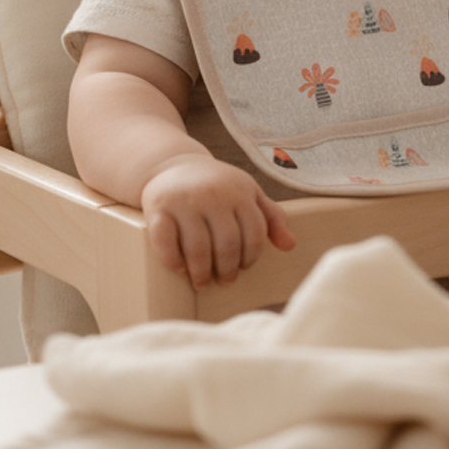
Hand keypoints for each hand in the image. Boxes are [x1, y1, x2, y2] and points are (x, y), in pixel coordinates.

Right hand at [140, 154, 296, 288]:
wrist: (172, 165)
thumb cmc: (217, 186)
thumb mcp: (248, 193)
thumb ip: (271, 217)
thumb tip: (290, 246)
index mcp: (239, 191)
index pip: (254, 234)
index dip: (251, 257)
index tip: (243, 267)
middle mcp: (213, 195)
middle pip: (227, 245)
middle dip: (228, 269)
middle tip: (224, 280)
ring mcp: (185, 201)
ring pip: (197, 249)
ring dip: (201, 273)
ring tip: (203, 282)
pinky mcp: (159, 208)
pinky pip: (165, 243)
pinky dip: (173, 262)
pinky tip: (180, 269)